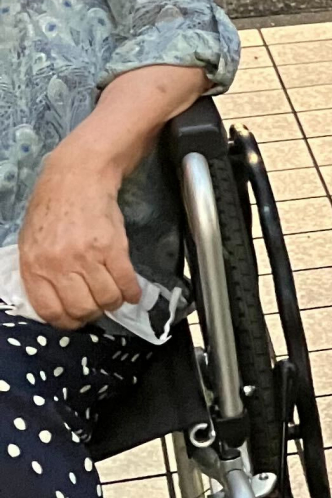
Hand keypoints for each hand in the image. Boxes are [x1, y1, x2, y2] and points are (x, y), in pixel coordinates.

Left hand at [18, 141, 140, 329]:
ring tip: (115, 294)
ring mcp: (87, 257)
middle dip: (93, 312)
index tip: (76, 318)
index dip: (67, 321)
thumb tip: (58, 301)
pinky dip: (132, 292)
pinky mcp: (113, 248)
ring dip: (114, 302)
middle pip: (82, 309)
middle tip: (98, 305)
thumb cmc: (53, 207)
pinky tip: (132, 290)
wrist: (77, 176)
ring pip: (107, 299)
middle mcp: (59, 264)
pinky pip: (126, 283)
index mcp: (34, 265)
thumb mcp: (32, 241)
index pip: (51, 311)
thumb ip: (40, 272)